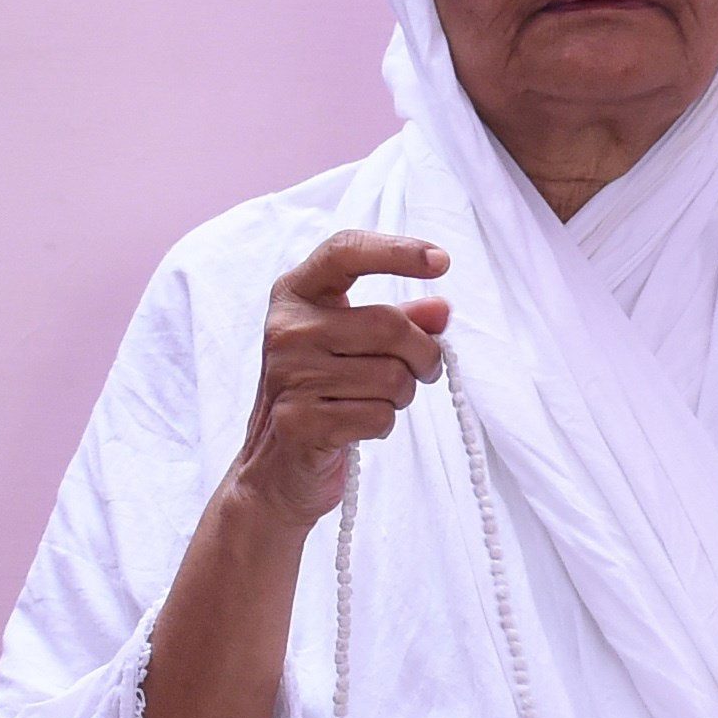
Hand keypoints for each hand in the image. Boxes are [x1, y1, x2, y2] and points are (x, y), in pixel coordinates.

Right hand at [231, 233, 452, 528]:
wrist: (275, 466)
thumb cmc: (322, 394)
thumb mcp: (356, 346)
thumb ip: (400, 321)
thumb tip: (442, 308)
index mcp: (296, 295)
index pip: (345, 252)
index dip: (397, 251)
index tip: (441, 260)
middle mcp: (287, 328)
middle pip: (390, 326)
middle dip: (423, 355)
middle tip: (424, 371)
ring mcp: (290, 375)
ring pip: (392, 377)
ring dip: (402, 395)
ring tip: (378, 401)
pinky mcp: (300, 421)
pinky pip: (378, 416)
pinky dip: (383, 424)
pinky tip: (359, 425)